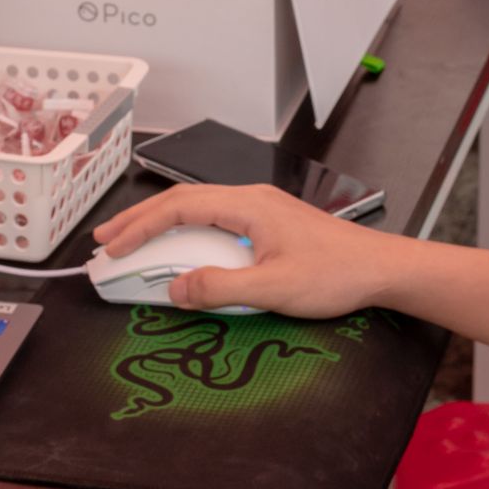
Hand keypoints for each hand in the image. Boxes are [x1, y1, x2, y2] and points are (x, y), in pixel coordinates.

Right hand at [92, 183, 401, 318]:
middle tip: (105, 240)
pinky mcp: (269, 224)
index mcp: (248, 204)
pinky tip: (179, 249)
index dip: (140, 227)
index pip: (179, 207)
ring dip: (162, 226)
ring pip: (198, 209)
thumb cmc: (337, 275)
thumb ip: (219, 288)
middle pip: (182, 202)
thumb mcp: (273, 289)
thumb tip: (174, 288)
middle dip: (140, 220)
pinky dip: (187, 234)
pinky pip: (216, 221)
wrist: (383, 269)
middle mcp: (250, 199)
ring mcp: (260, 209)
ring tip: (132, 243)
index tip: (113, 248)